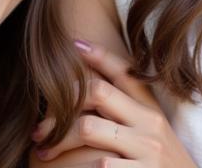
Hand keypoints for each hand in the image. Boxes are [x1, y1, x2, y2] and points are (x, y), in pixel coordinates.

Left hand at [31, 41, 196, 166]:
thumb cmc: (162, 163)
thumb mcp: (153, 131)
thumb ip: (129, 112)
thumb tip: (92, 93)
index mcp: (151, 108)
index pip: (123, 71)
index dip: (98, 55)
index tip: (73, 45)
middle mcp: (149, 122)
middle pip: (99, 92)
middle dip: (62, 106)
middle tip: (39, 127)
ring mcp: (145, 148)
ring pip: (90, 128)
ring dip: (58, 140)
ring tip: (43, 153)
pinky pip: (98, 166)